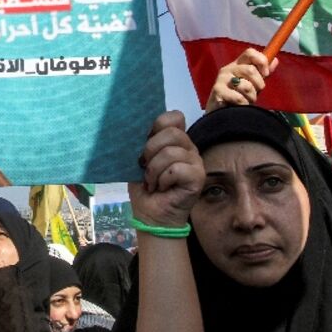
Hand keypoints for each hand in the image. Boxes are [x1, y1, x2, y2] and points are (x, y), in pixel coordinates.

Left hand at [129, 111, 203, 228]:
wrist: (150, 215)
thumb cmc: (144, 186)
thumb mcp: (138, 159)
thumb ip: (142, 141)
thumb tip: (133, 125)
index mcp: (174, 140)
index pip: (174, 117)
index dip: (157, 126)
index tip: (143, 142)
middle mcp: (188, 147)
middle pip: (172, 132)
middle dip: (150, 150)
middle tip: (144, 167)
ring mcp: (195, 162)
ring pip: (172, 152)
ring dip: (154, 170)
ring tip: (152, 182)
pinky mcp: (198, 177)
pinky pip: (177, 169)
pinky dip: (162, 180)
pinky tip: (161, 188)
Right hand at [205, 48, 277, 111]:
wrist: (220, 112)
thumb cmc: (238, 96)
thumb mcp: (253, 84)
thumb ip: (262, 73)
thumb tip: (275, 60)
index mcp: (237, 64)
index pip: (250, 53)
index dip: (261, 61)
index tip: (266, 74)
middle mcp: (228, 69)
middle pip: (250, 70)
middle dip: (259, 85)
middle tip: (255, 93)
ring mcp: (222, 79)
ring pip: (246, 86)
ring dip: (251, 97)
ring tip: (246, 101)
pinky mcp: (218, 91)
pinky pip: (239, 98)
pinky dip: (244, 104)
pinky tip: (239, 106)